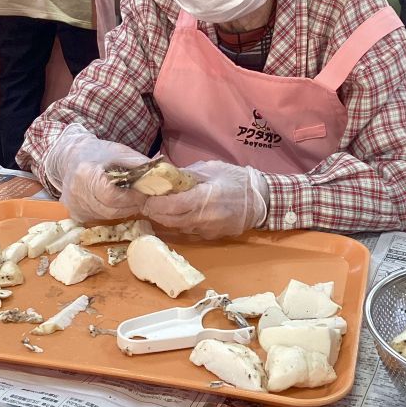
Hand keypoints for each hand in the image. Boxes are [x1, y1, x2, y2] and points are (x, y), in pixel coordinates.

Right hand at [43, 123, 148, 221]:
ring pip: (106, 217)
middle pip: (110, 210)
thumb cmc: (97, 153)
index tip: (142, 194)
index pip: (111, 196)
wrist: (70, 157)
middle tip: (141, 198)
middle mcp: (77, 194)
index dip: (130, 198)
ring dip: (122, 210)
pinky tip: (115, 203)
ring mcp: (75, 206)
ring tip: (130, 199)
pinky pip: (98, 218)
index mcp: (86, 175)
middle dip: (130, 206)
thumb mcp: (118, 151)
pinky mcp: (76, 214)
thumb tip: (161, 174)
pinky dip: (111, 212)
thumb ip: (138, 163)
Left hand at [141, 160, 268, 238]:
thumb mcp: (211, 169)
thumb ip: (187, 175)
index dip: (154, 203)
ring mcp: (207, 230)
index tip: (145, 196)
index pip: (171, 206)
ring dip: (164, 218)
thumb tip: (163, 175)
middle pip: (170, 220)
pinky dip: (178, 223)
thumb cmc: (236, 180)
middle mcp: (204, 218)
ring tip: (157, 207)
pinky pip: (188, 231)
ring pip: (177, 227)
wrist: (260, 201)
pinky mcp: (210, 237)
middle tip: (146, 202)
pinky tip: (175, 214)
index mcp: (205, 198)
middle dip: (154, 212)